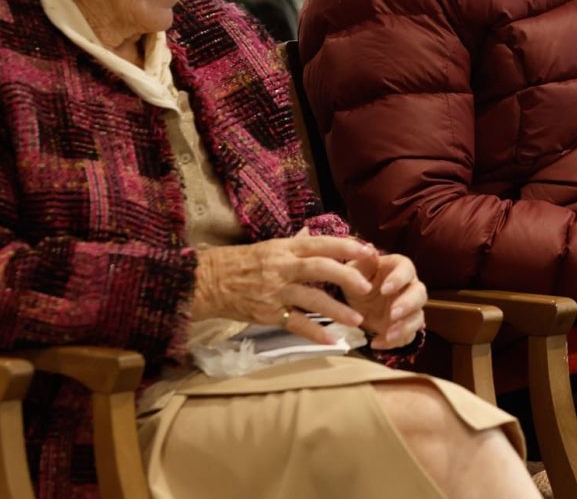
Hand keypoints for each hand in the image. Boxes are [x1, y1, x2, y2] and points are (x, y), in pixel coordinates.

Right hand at [191, 234, 377, 344]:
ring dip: (337, 311)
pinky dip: (315, 333)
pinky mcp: (269, 314)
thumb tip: (312, 234)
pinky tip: (333, 341)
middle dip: (347, 276)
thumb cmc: (239, 262)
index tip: (369, 251)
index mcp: (284, 248)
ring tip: (357, 320)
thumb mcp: (268, 247)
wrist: (208, 282)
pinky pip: (297, 324)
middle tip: (367, 287)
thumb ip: (293, 244)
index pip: (320, 243)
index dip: (346, 247)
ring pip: (312, 299)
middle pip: (320, 268)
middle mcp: (282, 267)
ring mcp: (276, 291)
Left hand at [344, 250, 426, 349]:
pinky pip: (408, 336)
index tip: (385, 289)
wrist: (351, 302)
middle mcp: (408, 287)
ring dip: (405, 327)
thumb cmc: (356, 280)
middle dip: (408, 304)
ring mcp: (409, 309)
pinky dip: (395, 342)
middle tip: (392, 313)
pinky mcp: (405, 327)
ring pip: (418, 317)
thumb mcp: (354, 269)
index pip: (407, 269)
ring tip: (388, 334)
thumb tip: (369, 248)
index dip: (399, 279)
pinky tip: (377, 343)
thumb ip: (363, 261)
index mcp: (398, 268)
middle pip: (420, 294)